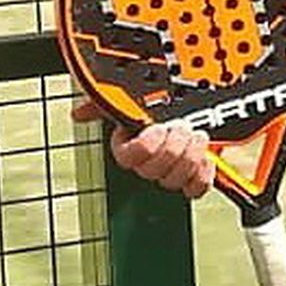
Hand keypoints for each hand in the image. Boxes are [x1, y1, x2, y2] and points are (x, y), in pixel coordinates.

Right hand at [71, 97, 215, 199]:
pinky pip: (195, 189)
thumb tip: (79, 113)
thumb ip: (109, 101)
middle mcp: (151, 163)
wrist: (204, 109)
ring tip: (196, 137)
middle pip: (152, 171)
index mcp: (134, 146)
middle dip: (171, 147)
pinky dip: (203, 174)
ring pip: (173, 180)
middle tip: (182, 128)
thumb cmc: (169, 104)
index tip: (157, 128)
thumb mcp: (137, 96)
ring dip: (189, 156)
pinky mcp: (196, 178)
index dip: (144, 146)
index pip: (127, 158)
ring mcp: (173, 172)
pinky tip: (206, 157)